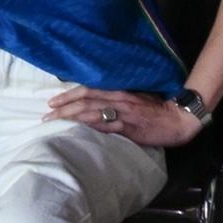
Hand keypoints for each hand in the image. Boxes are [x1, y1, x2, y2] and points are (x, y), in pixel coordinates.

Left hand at [47, 85, 207, 147]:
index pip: (88, 90)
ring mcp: (122, 114)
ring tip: (53, 122)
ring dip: (70, 118)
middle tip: (46, 114)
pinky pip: (105, 127)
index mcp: (118, 91)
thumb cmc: (156, 108)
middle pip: (84, 101)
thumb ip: (116, 98)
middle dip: (63, 107)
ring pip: (90, 113)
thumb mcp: (135, 97)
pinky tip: (75, 132)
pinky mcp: (128, 128)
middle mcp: (118, 100)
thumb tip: (95, 102)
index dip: (68, 95)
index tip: (52, 101)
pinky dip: (88, 128)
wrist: (177, 119)